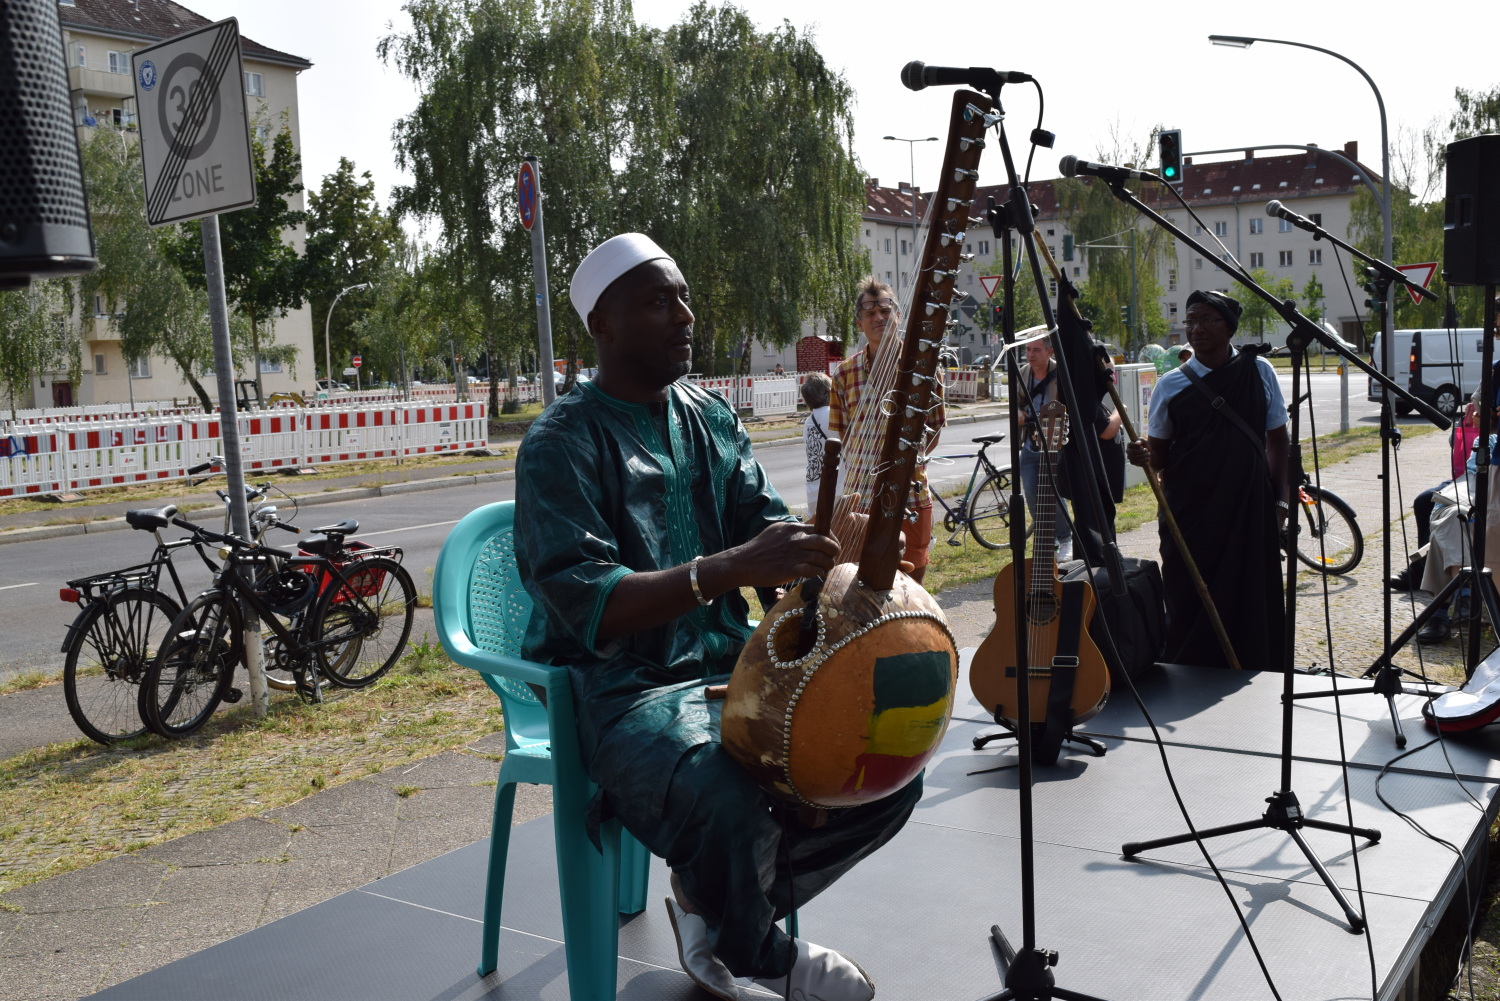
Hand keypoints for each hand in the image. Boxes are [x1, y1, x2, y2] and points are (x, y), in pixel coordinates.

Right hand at [709, 521, 838, 590]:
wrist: (743, 562)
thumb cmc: (760, 548)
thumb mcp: (777, 530)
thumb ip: (795, 530)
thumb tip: (811, 527)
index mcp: (794, 528)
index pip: (822, 530)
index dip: (831, 539)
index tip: (831, 547)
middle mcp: (796, 539)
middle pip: (826, 543)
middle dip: (834, 552)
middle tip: (831, 559)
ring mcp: (793, 554)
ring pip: (822, 558)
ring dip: (827, 565)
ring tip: (824, 569)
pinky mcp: (790, 569)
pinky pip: (813, 570)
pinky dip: (817, 573)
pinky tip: (813, 574)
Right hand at [1125, 438, 1150, 467]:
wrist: (1148, 453)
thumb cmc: (1145, 445)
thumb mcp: (1144, 441)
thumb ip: (1141, 440)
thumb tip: (1137, 443)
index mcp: (1129, 444)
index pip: (1130, 444)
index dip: (1136, 445)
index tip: (1142, 446)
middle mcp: (1128, 451)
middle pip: (1133, 451)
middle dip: (1141, 451)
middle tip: (1146, 450)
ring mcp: (1129, 457)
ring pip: (1135, 457)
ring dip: (1143, 456)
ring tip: (1148, 454)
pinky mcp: (1132, 462)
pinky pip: (1136, 462)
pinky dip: (1143, 461)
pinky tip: (1147, 458)